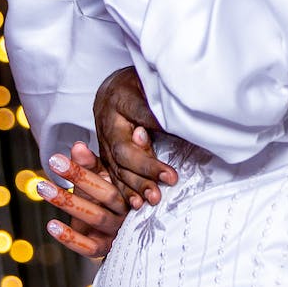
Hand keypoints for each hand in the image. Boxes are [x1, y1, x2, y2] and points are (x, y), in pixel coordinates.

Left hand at [39, 142, 127, 258]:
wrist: (125, 229)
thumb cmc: (111, 194)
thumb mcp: (104, 176)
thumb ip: (92, 162)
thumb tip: (77, 146)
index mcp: (132, 189)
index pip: (111, 176)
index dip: (84, 167)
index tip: (59, 158)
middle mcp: (128, 209)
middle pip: (106, 195)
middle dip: (79, 178)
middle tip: (54, 164)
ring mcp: (117, 230)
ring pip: (96, 217)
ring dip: (69, 203)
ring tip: (43, 188)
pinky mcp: (105, 248)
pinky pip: (90, 247)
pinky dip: (71, 238)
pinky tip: (52, 225)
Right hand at [93, 66, 175, 208]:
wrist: (112, 89)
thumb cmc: (138, 84)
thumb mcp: (152, 82)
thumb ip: (163, 100)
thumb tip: (184, 117)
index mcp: (121, 98)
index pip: (141, 114)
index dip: (157, 127)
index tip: (179, 135)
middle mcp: (107, 121)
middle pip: (123, 149)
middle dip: (146, 167)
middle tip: (170, 178)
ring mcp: (103, 140)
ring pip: (117, 167)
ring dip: (136, 185)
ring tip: (154, 197)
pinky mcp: (104, 154)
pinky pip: (112, 175)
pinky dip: (124, 192)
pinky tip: (136, 204)